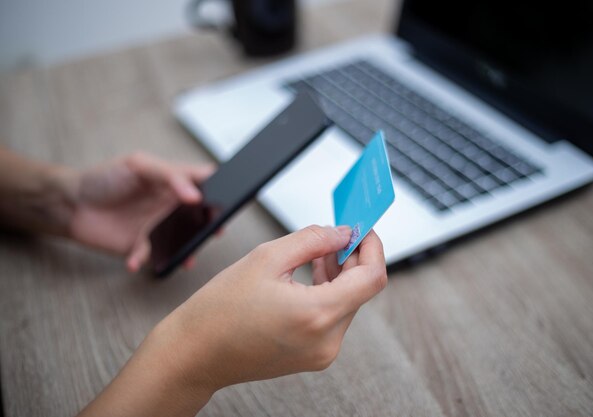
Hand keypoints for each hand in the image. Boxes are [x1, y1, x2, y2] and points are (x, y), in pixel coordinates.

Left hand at [66, 153, 213, 271]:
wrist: (70, 204)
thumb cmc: (104, 178)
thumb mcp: (138, 165)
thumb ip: (169, 175)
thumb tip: (195, 196)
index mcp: (172, 182)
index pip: (204, 184)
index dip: (220, 191)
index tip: (227, 200)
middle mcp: (169, 205)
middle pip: (200, 216)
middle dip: (211, 225)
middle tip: (216, 231)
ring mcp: (157, 227)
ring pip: (183, 242)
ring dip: (187, 251)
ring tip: (187, 258)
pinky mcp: (141, 246)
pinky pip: (151, 257)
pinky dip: (144, 260)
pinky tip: (135, 259)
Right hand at [78, 226, 387, 416]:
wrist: (194, 353)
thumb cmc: (219, 310)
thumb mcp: (266, 258)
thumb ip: (313, 239)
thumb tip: (343, 232)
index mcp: (316, 314)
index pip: (372, 277)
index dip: (372, 247)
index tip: (363, 229)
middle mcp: (326, 340)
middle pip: (361, 289)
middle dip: (353, 256)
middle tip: (339, 231)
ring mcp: (321, 352)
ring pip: (348, 302)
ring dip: (341, 273)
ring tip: (319, 251)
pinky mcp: (313, 356)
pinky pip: (333, 317)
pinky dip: (329, 292)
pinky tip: (313, 273)